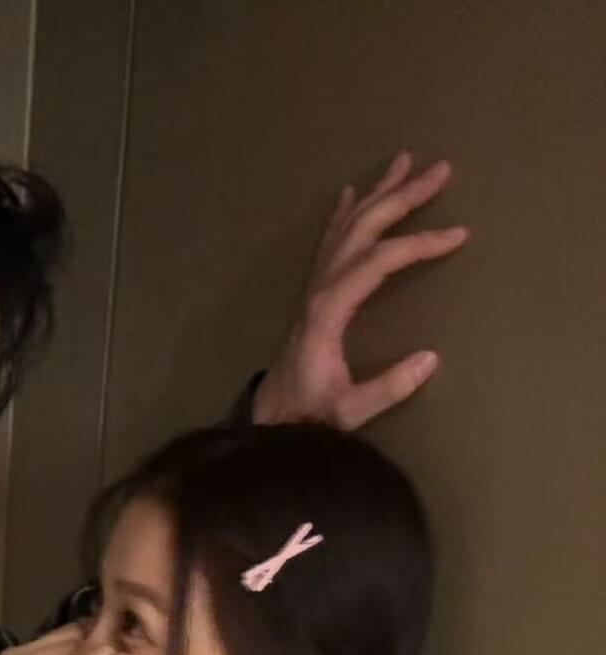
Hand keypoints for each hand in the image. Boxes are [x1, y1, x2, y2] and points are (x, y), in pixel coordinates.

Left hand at [254, 153, 469, 430]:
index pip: (380, 260)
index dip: (419, 243)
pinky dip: (343, 213)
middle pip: (364, 228)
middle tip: (441, 169)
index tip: (458, 235)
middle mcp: (320, 287)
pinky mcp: (312, 293)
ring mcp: (313, 286)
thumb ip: (387, 388)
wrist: (270, 418)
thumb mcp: (348, 411)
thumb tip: (431, 359)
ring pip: (347, 227)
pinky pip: (328, 241)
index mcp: (330, 309)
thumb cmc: (308, 414)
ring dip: (378, 193)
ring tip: (404, 161)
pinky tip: (352, 192)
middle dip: (403, 196)